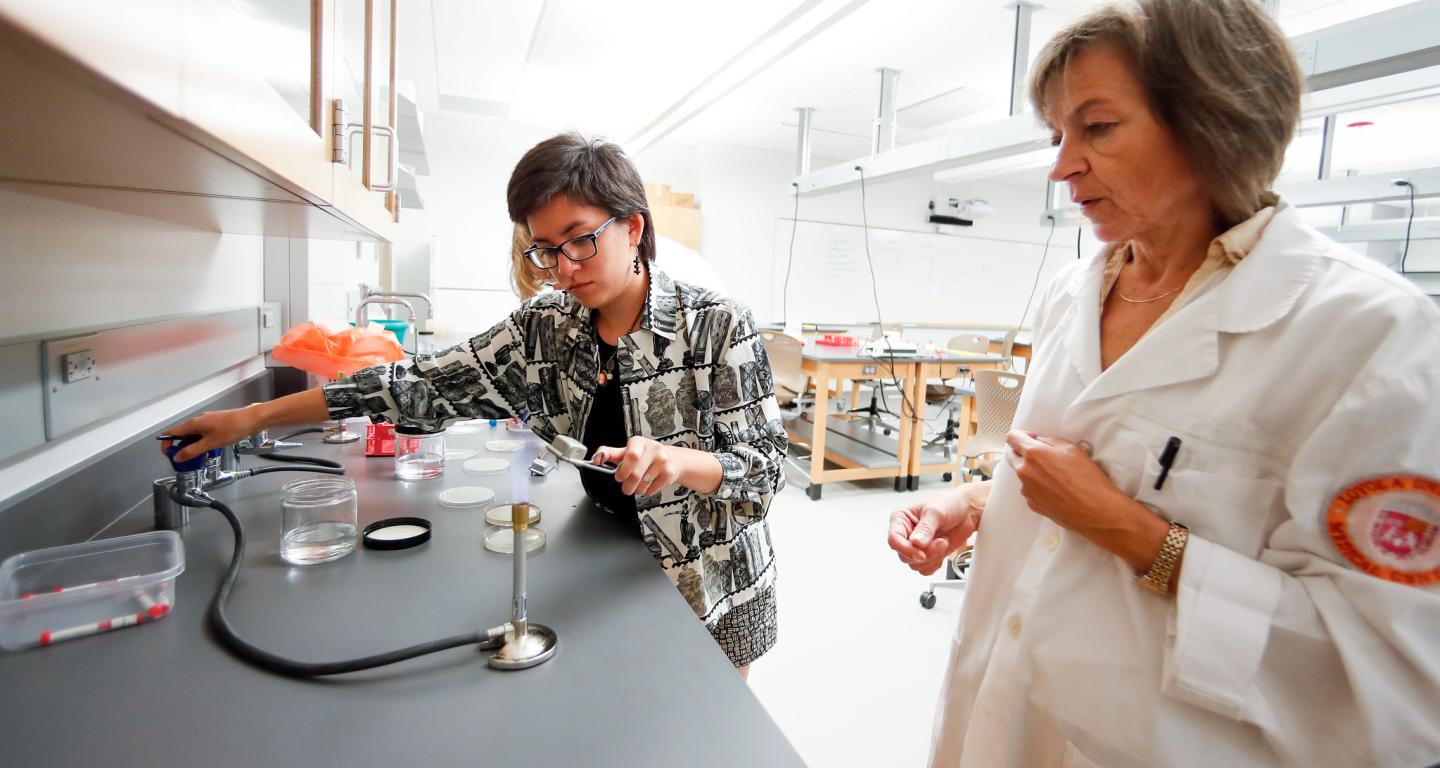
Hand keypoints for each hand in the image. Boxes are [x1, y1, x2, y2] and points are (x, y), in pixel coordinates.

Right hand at [162, 406, 263, 461]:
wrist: (251, 420)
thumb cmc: (232, 428)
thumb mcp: (210, 443)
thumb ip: (192, 451)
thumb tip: (177, 456)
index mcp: (193, 423)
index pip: (172, 432)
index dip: (166, 444)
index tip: (168, 455)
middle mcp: (198, 421)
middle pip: (182, 435)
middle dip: (181, 448)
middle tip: (185, 461)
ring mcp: (207, 422)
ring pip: (194, 436)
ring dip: (194, 447)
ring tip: (199, 458)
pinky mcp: (215, 424)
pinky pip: (204, 435)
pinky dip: (203, 444)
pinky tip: (209, 452)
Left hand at [594, 436, 680, 496]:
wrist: (673, 459)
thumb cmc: (646, 455)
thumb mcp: (628, 451)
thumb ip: (610, 454)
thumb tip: (596, 459)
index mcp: (639, 442)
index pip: (631, 455)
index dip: (623, 470)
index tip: (618, 477)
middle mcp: (653, 449)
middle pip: (635, 474)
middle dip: (627, 484)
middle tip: (625, 485)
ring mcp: (663, 462)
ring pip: (642, 485)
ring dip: (636, 489)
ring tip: (638, 483)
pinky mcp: (669, 474)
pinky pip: (651, 490)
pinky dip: (646, 491)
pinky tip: (648, 483)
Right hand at [888, 483, 987, 574]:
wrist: (968, 512)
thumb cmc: (950, 504)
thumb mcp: (936, 511)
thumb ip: (925, 528)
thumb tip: (915, 542)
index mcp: (901, 519)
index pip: (894, 539)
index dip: (907, 549)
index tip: (922, 554)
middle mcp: (906, 534)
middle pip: (904, 555)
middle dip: (925, 553)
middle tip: (940, 542)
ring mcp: (916, 546)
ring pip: (915, 565)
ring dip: (933, 557)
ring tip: (943, 541)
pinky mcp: (927, 555)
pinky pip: (925, 569)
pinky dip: (936, 563)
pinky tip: (943, 549)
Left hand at [1005, 429, 1174, 574]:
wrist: (1096, 510)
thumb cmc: (1087, 479)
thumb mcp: (1071, 449)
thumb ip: (1049, 441)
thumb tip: (1039, 442)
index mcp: (1033, 454)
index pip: (1012, 438)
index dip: (1021, 436)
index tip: (1031, 438)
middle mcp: (1025, 472)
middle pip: (1012, 456)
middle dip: (1023, 453)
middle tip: (1042, 455)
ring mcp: (1027, 490)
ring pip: (1022, 475)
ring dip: (1032, 471)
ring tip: (1055, 476)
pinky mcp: (1032, 504)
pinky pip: (1029, 490)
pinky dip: (1038, 487)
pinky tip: (1056, 489)